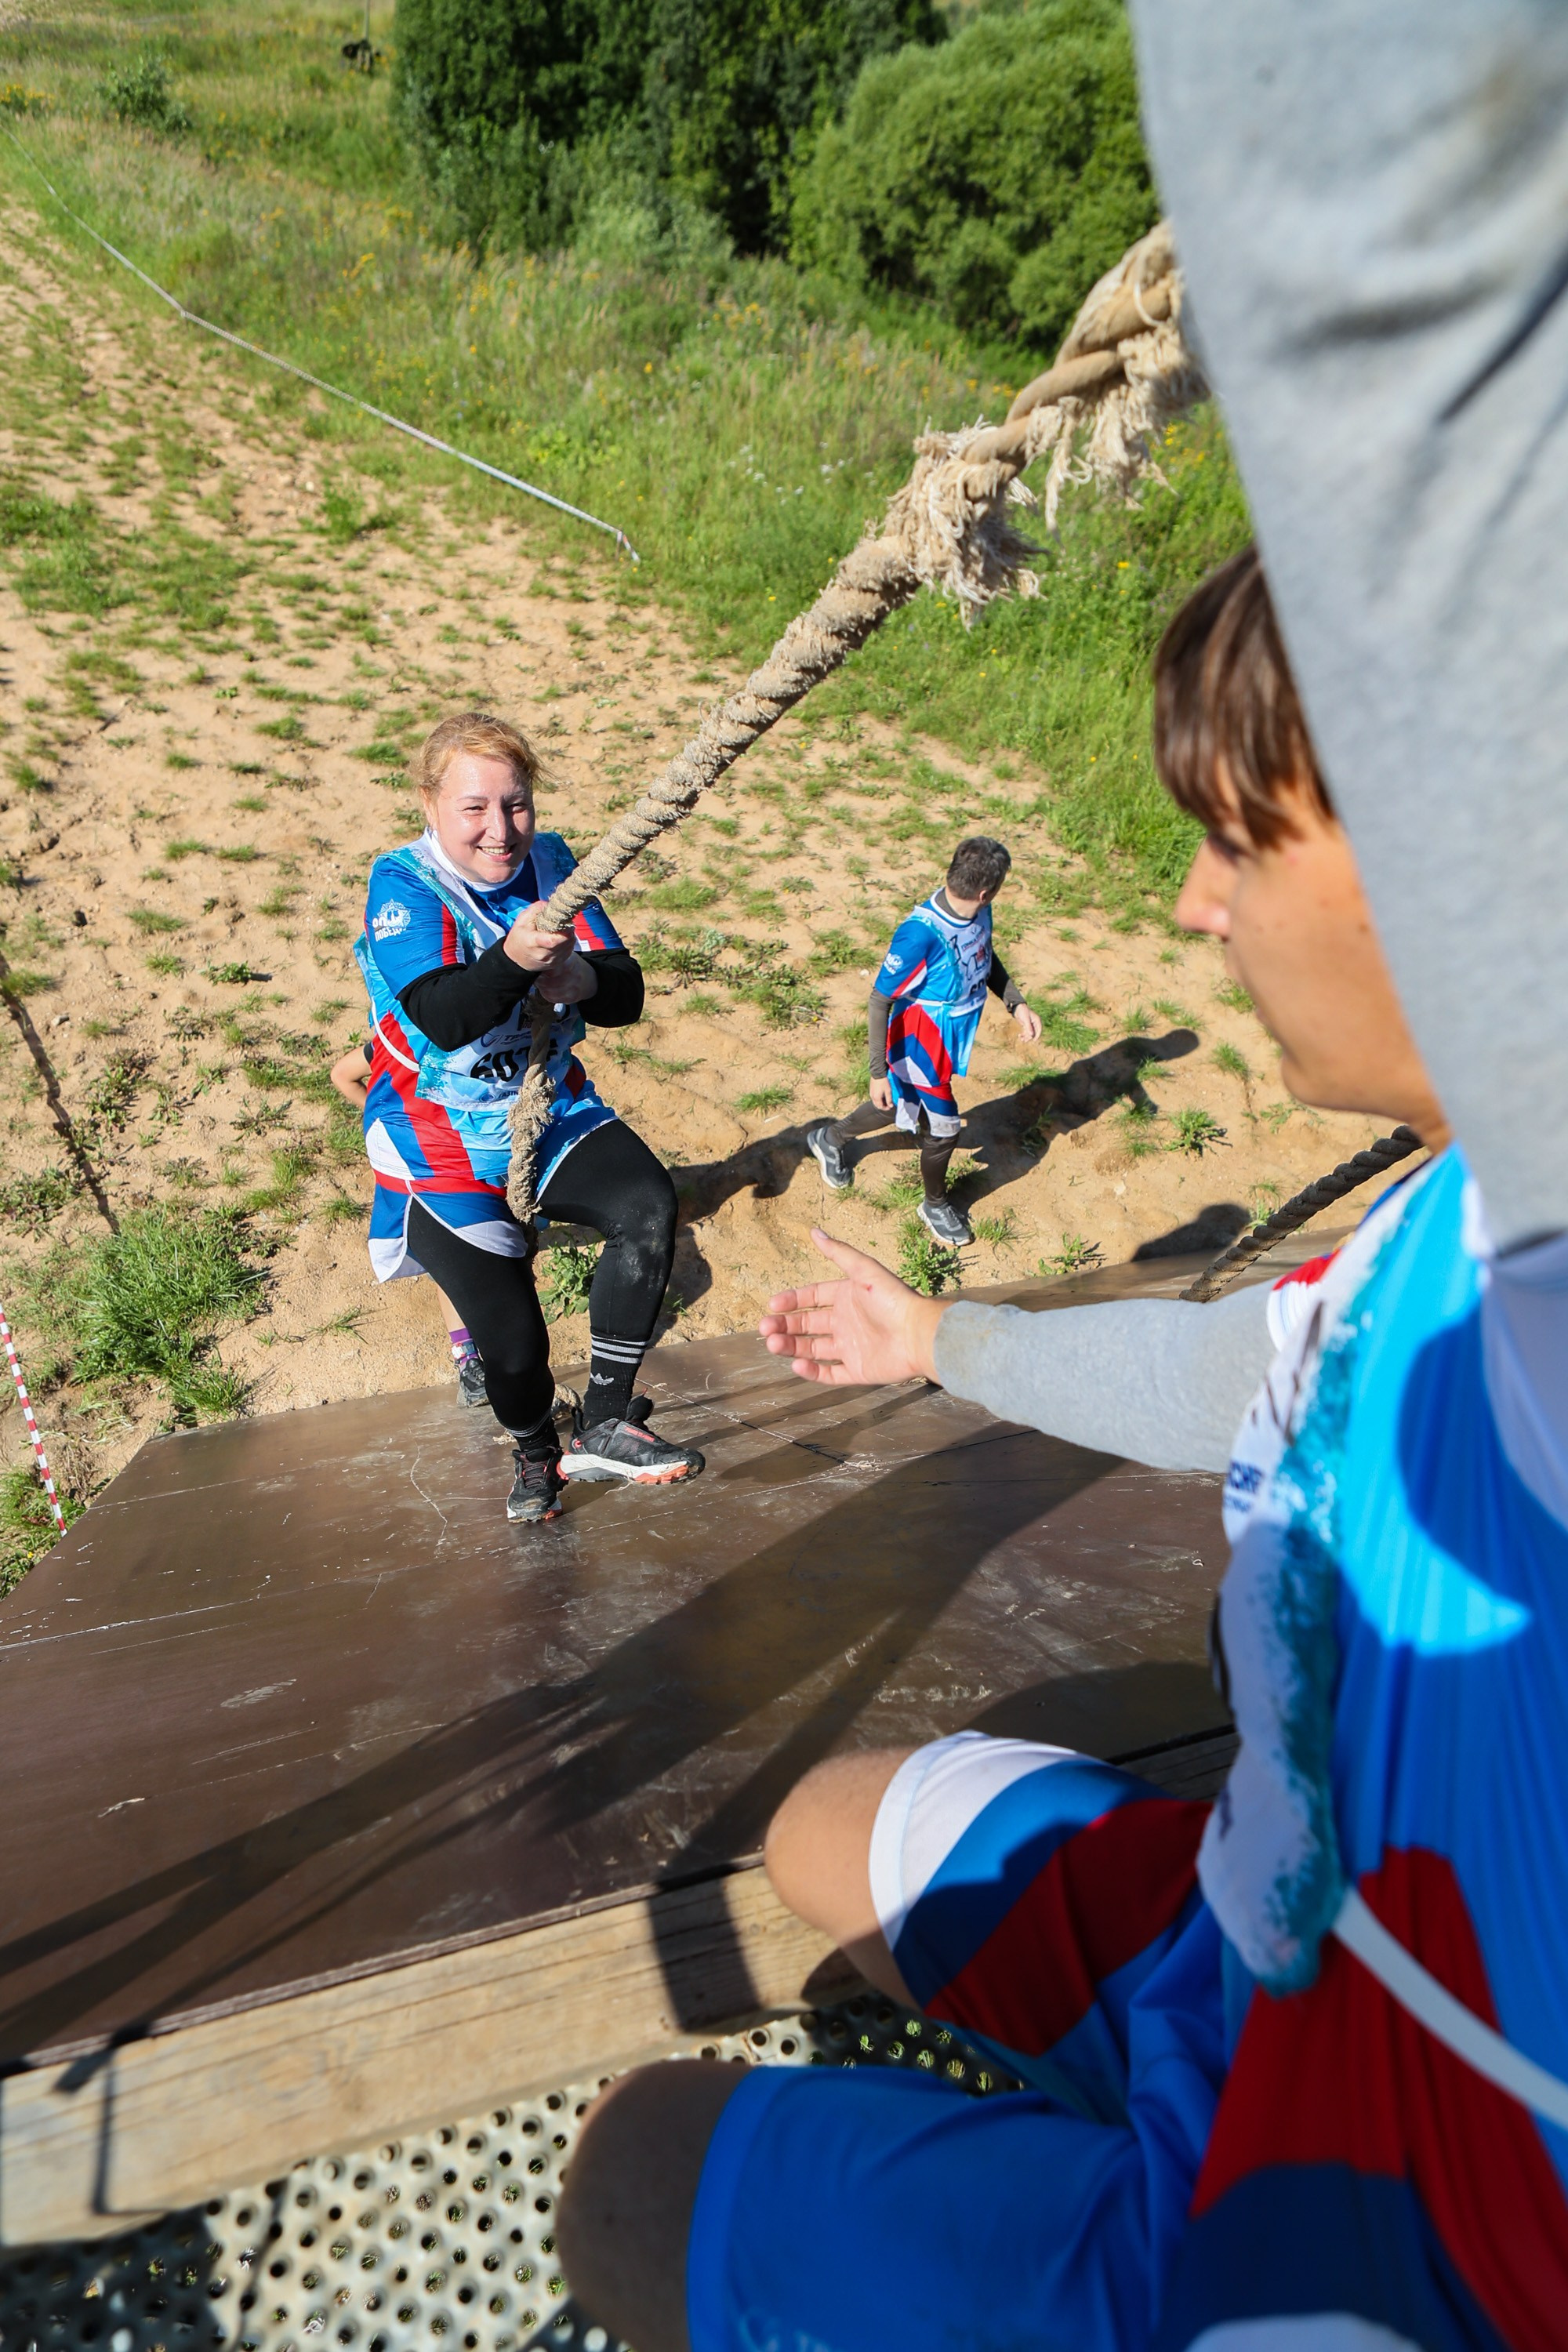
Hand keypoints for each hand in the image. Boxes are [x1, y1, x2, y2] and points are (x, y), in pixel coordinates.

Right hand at [504, 902, 577, 985]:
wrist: (517, 960)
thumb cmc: (519, 938)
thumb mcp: (522, 920)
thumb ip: (536, 909)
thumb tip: (551, 904)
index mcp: (533, 942)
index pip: (552, 940)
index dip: (563, 931)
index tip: (565, 922)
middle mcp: (544, 954)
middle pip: (565, 941)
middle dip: (567, 928)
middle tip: (562, 922)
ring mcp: (552, 960)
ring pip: (569, 944)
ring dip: (569, 934)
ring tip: (559, 929)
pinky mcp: (558, 962)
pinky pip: (569, 949)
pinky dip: (568, 941)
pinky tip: (560, 937)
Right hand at [758, 1228, 947, 1386]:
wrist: (918, 1333)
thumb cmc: (892, 1299)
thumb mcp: (863, 1270)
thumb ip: (839, 1252)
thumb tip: (814, 1231)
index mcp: (846, 1298)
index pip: (812, 1298)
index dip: (792, 1300)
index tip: (773, 1304)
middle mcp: (846, 1323)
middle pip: (807, 1325)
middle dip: (785, 1326)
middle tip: (764, 1328)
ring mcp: (851, 1348)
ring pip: (812, 1349)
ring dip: (791, 1347)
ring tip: (773, 1344)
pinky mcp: (857, 1371)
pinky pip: (830, 1373)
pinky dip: (812, 1372)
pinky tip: (796, 1365)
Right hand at [869, 1074, 893, 1110]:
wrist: (878, 1074)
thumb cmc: (884, 1082)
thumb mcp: (888, 1091)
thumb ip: (889, 1099)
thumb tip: (890, 1106)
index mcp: (877, 1098)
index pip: (880, 1107)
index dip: (885, 1108)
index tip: (890, 1106)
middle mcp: (872, 1097)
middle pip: (877, 1105)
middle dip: (883, 1106)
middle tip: (888, 1104)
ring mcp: (871, 1093)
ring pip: (875, 1102)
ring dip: (880, 1103)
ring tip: (885, 1100)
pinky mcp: (871, 1090)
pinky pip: (873, 1098)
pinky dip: (877, 1099)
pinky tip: (881, 1096)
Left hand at [1012, 1002, 1042, 1045]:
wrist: (1017, 1008)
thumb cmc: (1023, 1012)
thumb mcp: (1026, 1019)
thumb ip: (1029, 1027)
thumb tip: (1032, 1035)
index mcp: (1037, 1020)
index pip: (1039, 1030)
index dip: (1037, 1036)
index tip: (1034, 1040)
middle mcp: (1035, 1023)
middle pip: (1034, 1032)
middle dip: (1029, 1037)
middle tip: (1024, 1041)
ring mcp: (1031, 1024)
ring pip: (1030, 1033)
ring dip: (1026, 1037)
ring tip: (1021, 1039)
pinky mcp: (1026, 1025)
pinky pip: (1026, 1031)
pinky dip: (1023, 1034)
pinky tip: (1019, 1035)